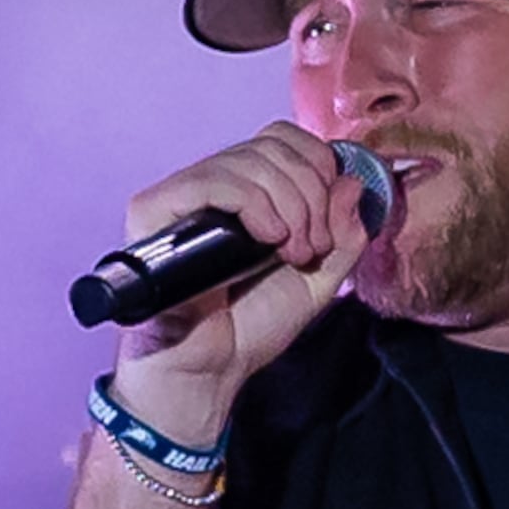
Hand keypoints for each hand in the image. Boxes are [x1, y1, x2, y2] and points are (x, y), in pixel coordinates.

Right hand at [98, 118, 385, 442]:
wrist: (210, 370)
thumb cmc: (252, 328)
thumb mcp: (319, 281)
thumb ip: (344, 237)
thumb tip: (353, 182)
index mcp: (250, 192)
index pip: (284, 138)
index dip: (317, 163)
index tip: (329, 218)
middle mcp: (215, 184)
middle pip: (274, 145)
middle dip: (311, 193)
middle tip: (311, 248)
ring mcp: (184, 194)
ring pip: (250, 161)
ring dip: (291, 206)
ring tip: (292, 255)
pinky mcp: (154, 209)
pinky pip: (214, 180)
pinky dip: (255, 203)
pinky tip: (268, 239)